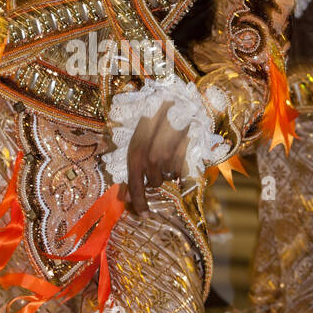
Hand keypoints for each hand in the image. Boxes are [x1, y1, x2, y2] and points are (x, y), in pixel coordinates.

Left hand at [123, 100, 188, 214]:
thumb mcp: (135, 137)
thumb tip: (125, 196)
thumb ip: (129, 166)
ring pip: (170, 176)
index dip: (138, 202)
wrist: (177, 97)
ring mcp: (171, 156)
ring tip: (169, 146)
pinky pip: (185, 172)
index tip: (143, 216)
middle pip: (154, 183)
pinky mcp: (188, 154)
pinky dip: (183, 167)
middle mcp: (152, 157)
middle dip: (155, 177)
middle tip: (158, 158)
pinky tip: (181, 150)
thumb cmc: (152, 117)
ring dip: (169, 168)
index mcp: (135, 151)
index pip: (134, 184)